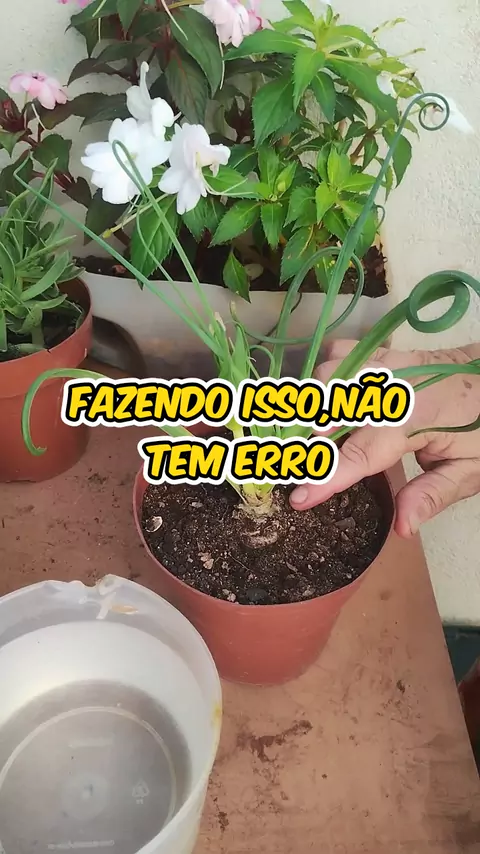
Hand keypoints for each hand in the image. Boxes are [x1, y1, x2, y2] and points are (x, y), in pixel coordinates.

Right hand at [290, 340, 479, 537]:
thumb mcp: (473, 469)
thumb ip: (434, 495)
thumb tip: (402, 527)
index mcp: (418, 417)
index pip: (362, 453)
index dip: (329, 478)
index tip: (300, 499)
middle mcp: (394, 384)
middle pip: (332, 410)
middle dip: (310, 443)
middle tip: (300, 470)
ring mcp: (387, 363)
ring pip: (329, 377)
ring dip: (315, 408)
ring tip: (313, 440)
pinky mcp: (383, 354)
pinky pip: (339, 353)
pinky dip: (327, 375)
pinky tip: (329, 399)